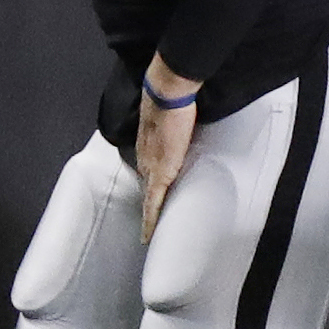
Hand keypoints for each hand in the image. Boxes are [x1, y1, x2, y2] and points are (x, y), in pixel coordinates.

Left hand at [136, 60, 202, 242]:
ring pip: (147, 197)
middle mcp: (144, 157)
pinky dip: (150, 220)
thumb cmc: (173, 97)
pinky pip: (153, 203)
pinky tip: (147, 235)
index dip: (148, 181)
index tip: (149, 191)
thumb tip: (185, 121)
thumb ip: (176, 124)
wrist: (167, 93)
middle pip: (144, 184)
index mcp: (146, 144)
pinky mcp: (160, 174)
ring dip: (149, 214)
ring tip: (149, 233)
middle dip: (147, 201)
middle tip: (148, 219)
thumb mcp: (174, 114)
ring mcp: (150, 166)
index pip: (145, 168)